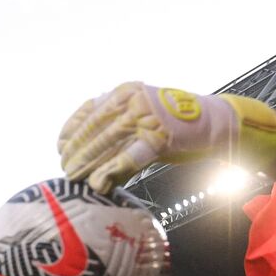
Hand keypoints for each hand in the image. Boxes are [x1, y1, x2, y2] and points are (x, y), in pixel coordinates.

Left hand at [59, 83, 275, 193]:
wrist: (215, 123)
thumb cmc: (178, 122)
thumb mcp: (144, 111)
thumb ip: (119, 121)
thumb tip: (92, 143)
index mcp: (125, 92)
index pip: (88, 111)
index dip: (71, 131)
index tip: (59, 147)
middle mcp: (133, 101)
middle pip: (95, 129)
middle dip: (76, 151)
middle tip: (65, 168)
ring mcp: (146, 119)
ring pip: (107, 144)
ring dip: (88, 164)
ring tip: (75, 178)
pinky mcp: (158, 139)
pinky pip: (128, 158)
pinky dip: (111, 172)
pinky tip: (99, 184)